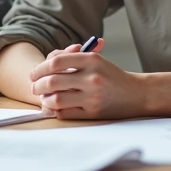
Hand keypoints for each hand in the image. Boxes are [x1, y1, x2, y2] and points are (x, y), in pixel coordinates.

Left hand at [28, 39, 145, 118]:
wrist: (136, 93)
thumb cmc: (111, 75)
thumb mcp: (96, 60)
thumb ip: (72, 58)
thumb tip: (46, 63)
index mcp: (91, 60)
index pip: (56, 61)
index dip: (40, 68)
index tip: (34, 73)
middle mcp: (92, 77)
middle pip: (52, 81)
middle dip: (38, 85)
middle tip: (35, 87)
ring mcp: (92, 97)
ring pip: (56, 99)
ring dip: (46, 100)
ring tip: (44, 98)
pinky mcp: (93, 113)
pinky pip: (66, 113)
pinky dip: (56, 110)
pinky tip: (55, 107)